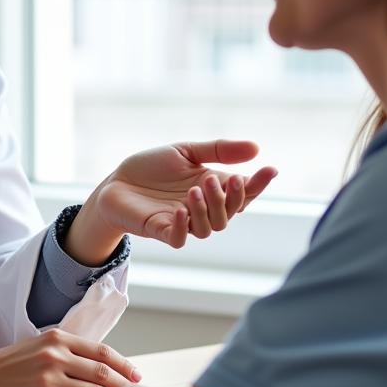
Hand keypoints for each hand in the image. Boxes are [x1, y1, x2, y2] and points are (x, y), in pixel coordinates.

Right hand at [0, 329, 141, 386]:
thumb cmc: (5, 367)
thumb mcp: (37, 347)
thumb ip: (66, 352)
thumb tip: (99, 366)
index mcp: (57, 339)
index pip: (101, 352)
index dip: (123, 365)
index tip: (136, 376)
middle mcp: (56, 357)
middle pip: (103, 373)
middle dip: (124, 386)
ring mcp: (49, 382)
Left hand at [67, 140, 276, 260]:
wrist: (116, 181)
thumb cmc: (152, 168)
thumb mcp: (186, 151)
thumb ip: (218, 150)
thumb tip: (256, 148)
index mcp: (211, 188)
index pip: (242, 193)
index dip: (258, 185)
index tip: (270, 170)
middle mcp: (201, 209)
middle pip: (229, 214)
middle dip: (229, 198)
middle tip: (219, 179)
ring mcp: (182, 222)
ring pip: (209, 229)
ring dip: (207, 210)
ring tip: (194, 190)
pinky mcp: (160, 231)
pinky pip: (179, 238)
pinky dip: (182, 226)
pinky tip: (179, 210)